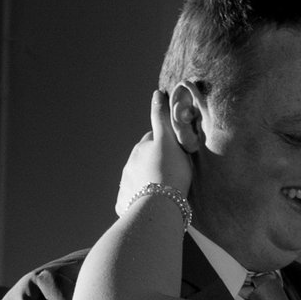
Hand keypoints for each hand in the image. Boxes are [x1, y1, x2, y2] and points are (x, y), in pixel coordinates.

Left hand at [119, 87, 195, 215]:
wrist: (158, 206)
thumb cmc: (170, 172)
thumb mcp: (169, 141)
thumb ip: (162, 118)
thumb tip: (156, 93)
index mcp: (142, 148)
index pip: (153, 139)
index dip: (165, 144)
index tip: (176, 153)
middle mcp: (130, 164)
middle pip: (145, 159)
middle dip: (156, 163)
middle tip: (173, 174)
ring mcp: (126, 184)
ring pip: (139, 179)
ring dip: (149, 182)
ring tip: (164, 192)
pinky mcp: (123, 202)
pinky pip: (132, 200)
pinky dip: (141, 201)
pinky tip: (153, 206)